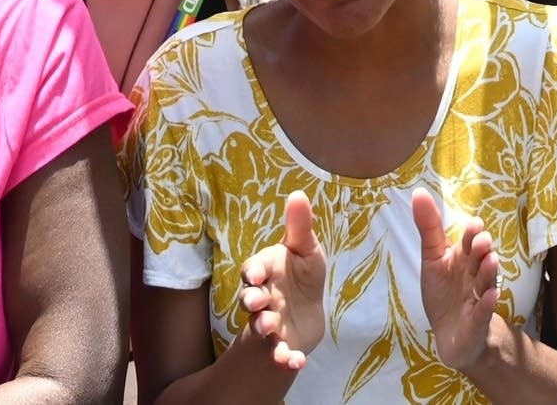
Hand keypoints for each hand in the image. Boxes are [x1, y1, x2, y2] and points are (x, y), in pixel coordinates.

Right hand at [239, 189, 325, 372]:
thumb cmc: (301, 274)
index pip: (253, 268)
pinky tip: (296, 362)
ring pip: (261, 326)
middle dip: (252, 300)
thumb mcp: (305, 248)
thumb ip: (300, 226)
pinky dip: (286, 359)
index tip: (257, 274)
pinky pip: (281, 354)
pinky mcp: (281, 345)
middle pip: (250, 299)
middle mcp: (263, 298)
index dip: (253, 271)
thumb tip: (298, 193)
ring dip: (264, 327)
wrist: (306, 312)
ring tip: (271, 328)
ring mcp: (270, 323)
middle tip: (256, 302)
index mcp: (267, 271)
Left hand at [413, 188, 499, 377]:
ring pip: (486, 282)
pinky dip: (488, 304)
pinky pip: (484, 311)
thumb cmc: (444, 292)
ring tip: (491, 261)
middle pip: (481, 259)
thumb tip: (418, 191)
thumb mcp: (432, 259)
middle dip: (483, 250)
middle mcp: (475, 274)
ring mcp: (478, 297)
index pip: (471, 241)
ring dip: (489, 272)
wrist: (451, 335)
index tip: (475, 225)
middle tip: (483, 242)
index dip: (473, 233)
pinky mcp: (479, 321)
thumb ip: (429, 227)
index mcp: (464, 257)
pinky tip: (490, 297)